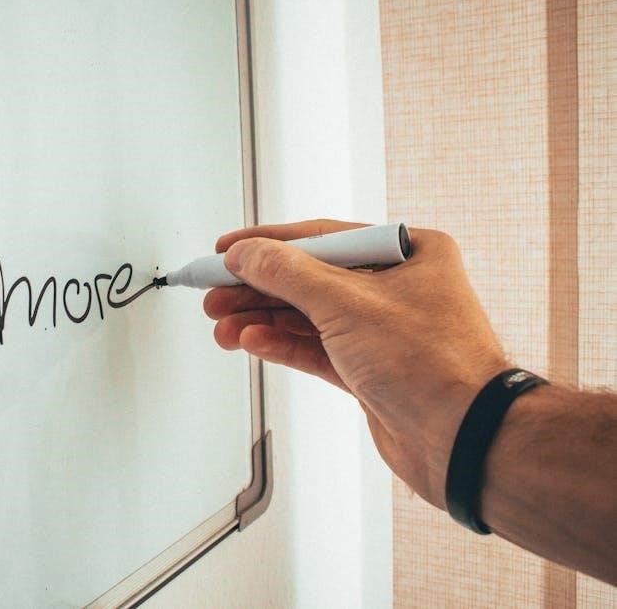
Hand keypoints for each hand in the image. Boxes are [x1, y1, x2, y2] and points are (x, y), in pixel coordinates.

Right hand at [204, 219, 510, 506]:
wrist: (463, 441)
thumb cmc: (436, 367)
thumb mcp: (348, 304)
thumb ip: (288, 274)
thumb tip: (247, 254)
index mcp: (408, 253)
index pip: (321, 238)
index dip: (267, 244)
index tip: (227, 250)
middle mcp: (397, 287)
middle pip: (308, 278)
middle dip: (257, 287)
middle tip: (215, 292)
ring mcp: (382, 331)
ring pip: (307, 316)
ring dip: (262, 319)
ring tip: (223, 324)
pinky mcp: (369, 369)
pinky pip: (314, 348)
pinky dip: (281, 345)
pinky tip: (252, 342)